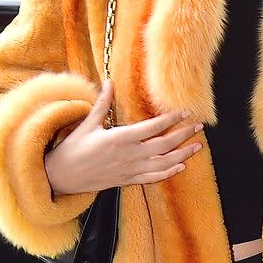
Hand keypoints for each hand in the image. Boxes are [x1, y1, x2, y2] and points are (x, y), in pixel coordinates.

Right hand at [44, 82, 204, 194]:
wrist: (63, 176)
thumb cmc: (73, 148)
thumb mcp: (88, 123)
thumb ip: (103, 103)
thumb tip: (109, 81)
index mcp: (120, 138)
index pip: (153, 127)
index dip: (171, 119)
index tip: (184, 112)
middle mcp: (129, 155)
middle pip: (164, 145)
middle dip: (183, 135)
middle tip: (199, 126)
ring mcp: (130, 170)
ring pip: (163, 163)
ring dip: (182, 155)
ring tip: (197, 146)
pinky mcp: (127, 181)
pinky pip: (153, 178)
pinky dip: (168, 173)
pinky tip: (180, 167)